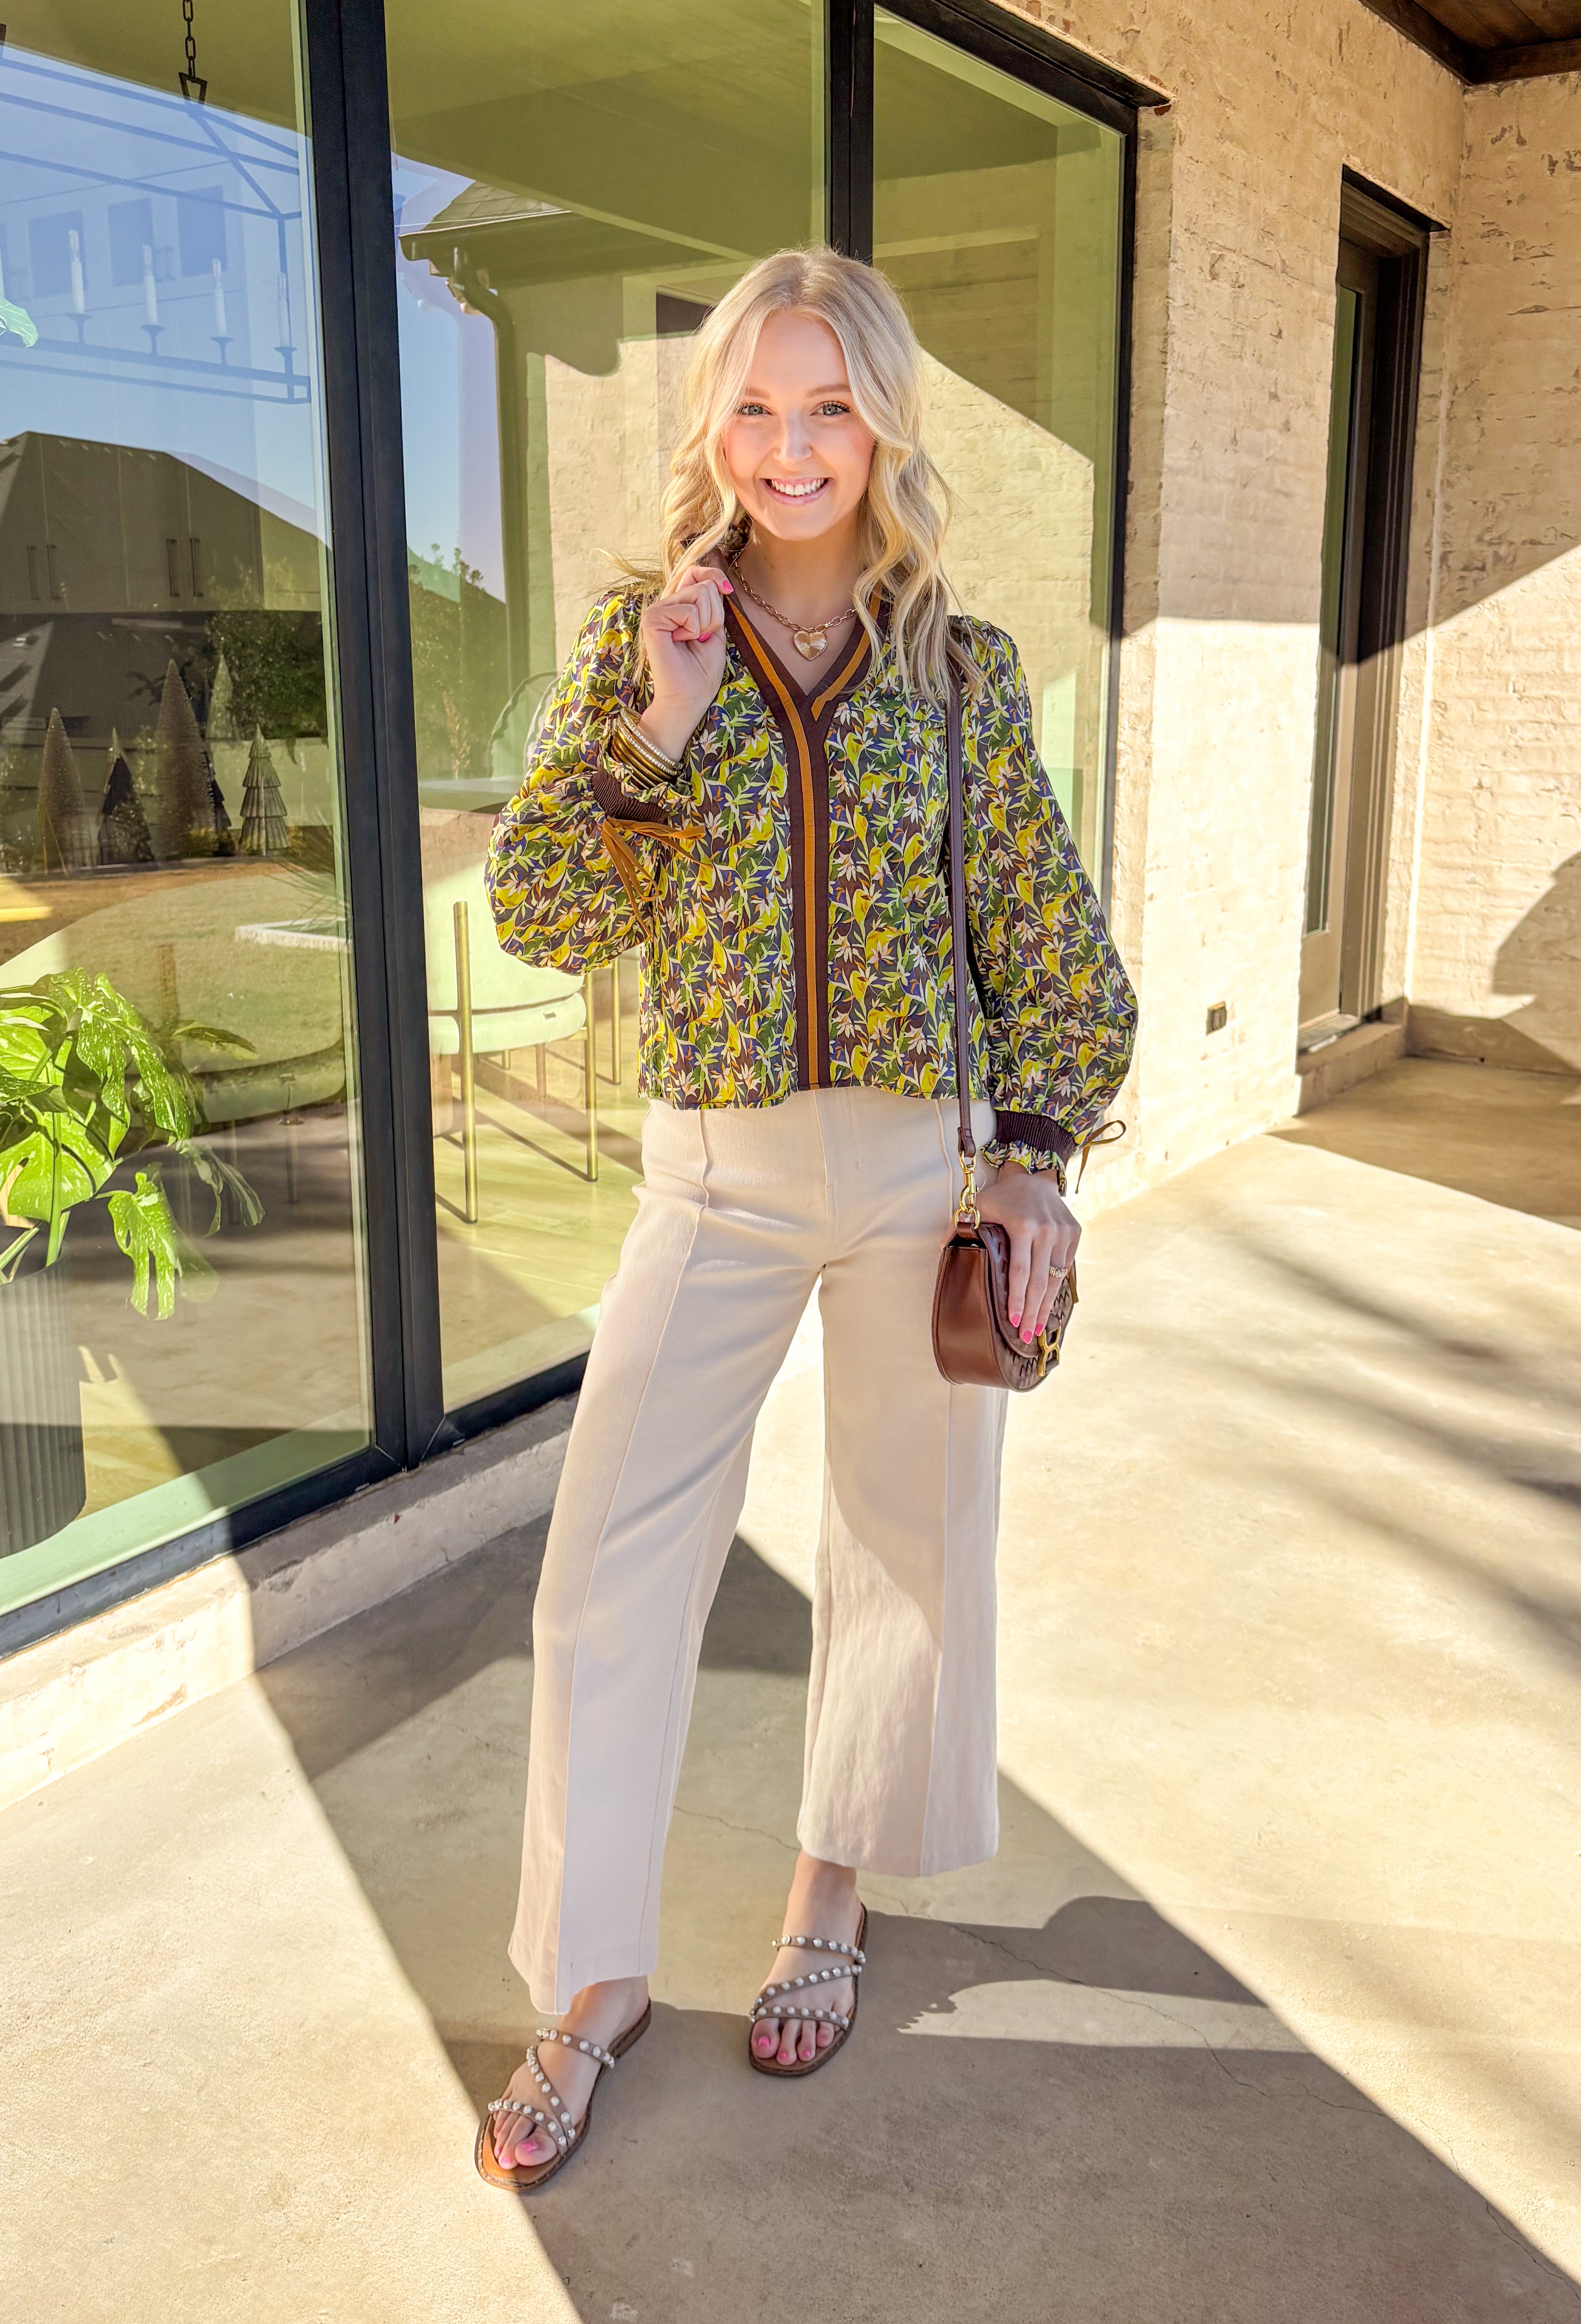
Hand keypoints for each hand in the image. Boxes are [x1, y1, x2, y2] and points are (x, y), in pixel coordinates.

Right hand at [640, 563, 731, 759]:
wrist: (688, 697)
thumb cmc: (701, 671)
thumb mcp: (714, 630)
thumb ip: (712, 605)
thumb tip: (717, 582)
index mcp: (678, 607)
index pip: (694, 573)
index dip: (713, 574)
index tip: (727, 590)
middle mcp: (665, 605)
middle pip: (704, 585)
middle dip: (715, 614)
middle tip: (702, 638)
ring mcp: (657, 611)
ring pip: (700, 593)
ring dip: (706, 622)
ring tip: (692, 641)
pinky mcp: (652, 620)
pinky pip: (688, 611)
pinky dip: (693, 629)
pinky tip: (680, 643)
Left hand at [975, 1161, 1079, 1345]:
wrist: (1035, 1176)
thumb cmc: (1003, 1195)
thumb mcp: (979, 1205)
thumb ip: (961, 1225)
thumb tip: (943, 1248)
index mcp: (1022, 1226)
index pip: (1020, 1272)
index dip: (1016, 1299)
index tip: (1012, 1321)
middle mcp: (1046, 1231)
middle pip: (1040, 1282)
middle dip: (1032, 1312)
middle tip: (1026, 1335)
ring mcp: (1063, 1234)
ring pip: (1055, 1278)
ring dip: (1046, 1306)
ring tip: (1038, 1328)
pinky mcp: (1074, 1235)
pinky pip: (1065, 1268)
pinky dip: (1057, 1288)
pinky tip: (1049, 1305)